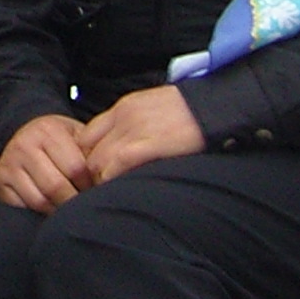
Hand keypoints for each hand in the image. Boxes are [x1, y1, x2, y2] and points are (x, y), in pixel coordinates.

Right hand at [0, 112, 94, 212]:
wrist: (22, 134)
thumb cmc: (57, 141)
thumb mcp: (75, 136)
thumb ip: (92, 151)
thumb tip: (110, 177)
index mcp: (47, 131)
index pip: (76, 168)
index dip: (90, 184)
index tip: (96, 190)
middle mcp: (24, 145)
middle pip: (56, 186)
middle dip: (74, 201)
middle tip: (84, 207)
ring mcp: (9, 164)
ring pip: (39, 200)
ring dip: (58, 211)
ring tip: (69, 210)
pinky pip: (22, 207)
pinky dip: (39, 214)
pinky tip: (50, 210)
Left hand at [81, 84, 207, 185]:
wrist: (213, 106)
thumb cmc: (187, 112)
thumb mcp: (150, 108)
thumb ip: (131, 123)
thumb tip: (118, 147)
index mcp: (123, 108)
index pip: (86, 135)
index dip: (88, 156)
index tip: (97, 170)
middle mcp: (122, 118)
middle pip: (88, 150)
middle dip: (92, 171)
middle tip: (102, 187)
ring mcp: (133, 131)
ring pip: (97, 162)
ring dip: (102, 179)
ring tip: (113, 191)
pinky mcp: (146, 146)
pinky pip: (115, 167)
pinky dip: (113, 180)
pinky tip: (122, 188)